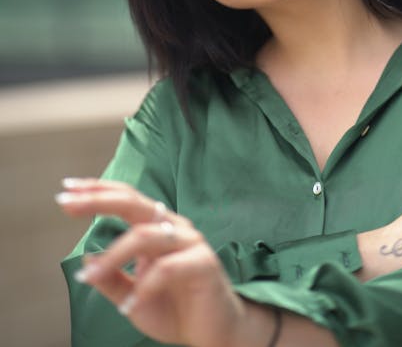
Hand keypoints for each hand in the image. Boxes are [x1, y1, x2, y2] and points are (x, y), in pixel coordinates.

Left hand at [56, 179, 276, 346]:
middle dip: (97, 200)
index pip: (126, 198)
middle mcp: (173, 226)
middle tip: (67, 203)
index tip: (66, 189)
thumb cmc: (175, 309)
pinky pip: (167, 268)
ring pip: (145, 235)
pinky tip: (131, 304)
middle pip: (134, 202)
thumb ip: (111, 279)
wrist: (214, 335)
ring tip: (91, 276)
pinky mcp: (203, 263)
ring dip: (112, 256)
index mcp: (157, 227)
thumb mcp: (132, 296)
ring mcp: (190, 242)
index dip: (97, 190)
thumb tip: (84, 262)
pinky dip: (145, 286)